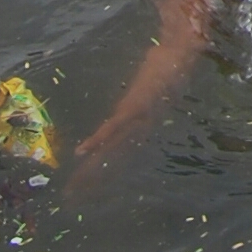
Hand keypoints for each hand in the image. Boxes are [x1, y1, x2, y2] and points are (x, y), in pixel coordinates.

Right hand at [68, 34, 199, 193]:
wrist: (181, 52)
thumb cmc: (169, 65)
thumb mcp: (151, 87)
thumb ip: (139, 100)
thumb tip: (125, 106)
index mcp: (143, 125)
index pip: (120, 155)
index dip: (104, 173)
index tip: (87, 189)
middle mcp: (140, 127)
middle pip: (112, 158)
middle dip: (92, 179)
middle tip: (71, 198)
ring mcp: (138, 117)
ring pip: (110, 148)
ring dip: (91, 168)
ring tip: (73, 187)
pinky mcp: (135, 105)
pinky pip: (112, 127)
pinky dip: (97, 140)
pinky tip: (80, 153)